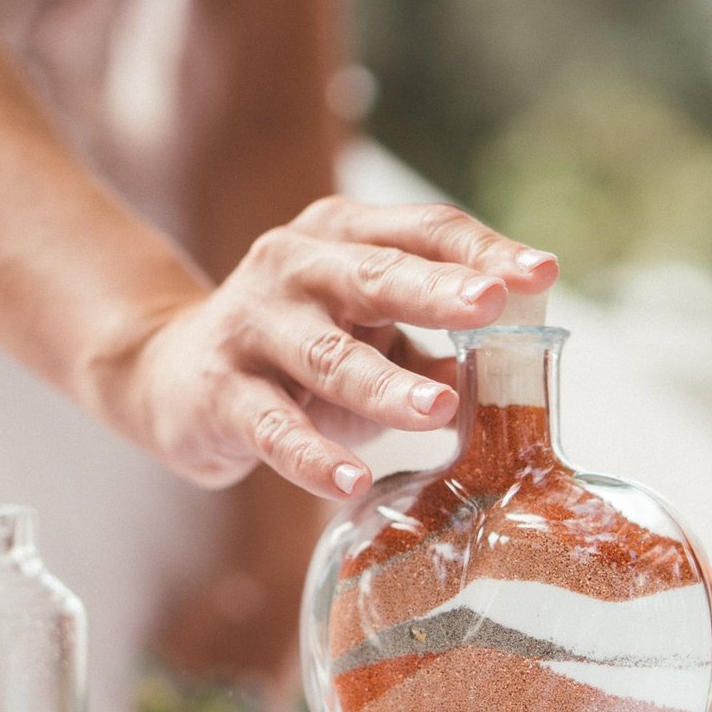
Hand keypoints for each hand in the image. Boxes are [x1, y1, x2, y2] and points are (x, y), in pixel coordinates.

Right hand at [106, 197, 557, 497]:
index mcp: (342, 236)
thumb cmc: (294, 354)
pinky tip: (350, 480)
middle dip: (438, 291)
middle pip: (376, 274)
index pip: (423, 230)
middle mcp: (294, 266)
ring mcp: (253, 325)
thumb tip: (498, 379)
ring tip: (436, 410)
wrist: (169, 373)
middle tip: (492, 305)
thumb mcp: (367, 335)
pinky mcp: (222, 392)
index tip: (542, 274)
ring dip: (384, 384)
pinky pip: (274, 427)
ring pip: (328, 354)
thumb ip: (429, 349)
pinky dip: (313, 456)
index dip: (483, 251)